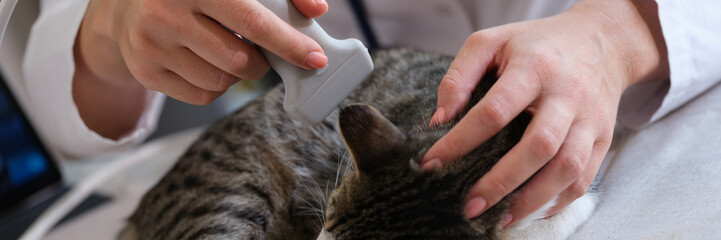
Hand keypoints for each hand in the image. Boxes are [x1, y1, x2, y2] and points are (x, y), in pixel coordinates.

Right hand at [74, 0, 327, 138]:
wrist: (128, 3)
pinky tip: (206, 63)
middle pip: (240, 60)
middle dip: (262, 62)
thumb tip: (316, 9)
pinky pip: (202, 96)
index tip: (316, 58)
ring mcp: (152, 43)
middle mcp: (167, 11)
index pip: (253, 22)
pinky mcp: (145, 70)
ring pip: (222, 82)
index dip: (289, 43)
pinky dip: (216, 86)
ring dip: (237, 74)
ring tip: (225, 50)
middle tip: (259, 51)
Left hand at [421, 0, 667, 226]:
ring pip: (567, 168)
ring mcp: (590, 119)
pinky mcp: (603, 138)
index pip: (494, 111)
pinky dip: (558, 201)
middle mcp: (567, 95)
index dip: (460, 141)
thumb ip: (460, 76)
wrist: (601, 40)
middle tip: (469, 205)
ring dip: (532, 200)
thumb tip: (440, 119)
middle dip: (501, 181)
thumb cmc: (536, 44)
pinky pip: (585, 177)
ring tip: (500, 218)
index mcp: (534, 67)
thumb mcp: (492, 41)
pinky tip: (531, 211)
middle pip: (538, 146)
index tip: (432, 163)